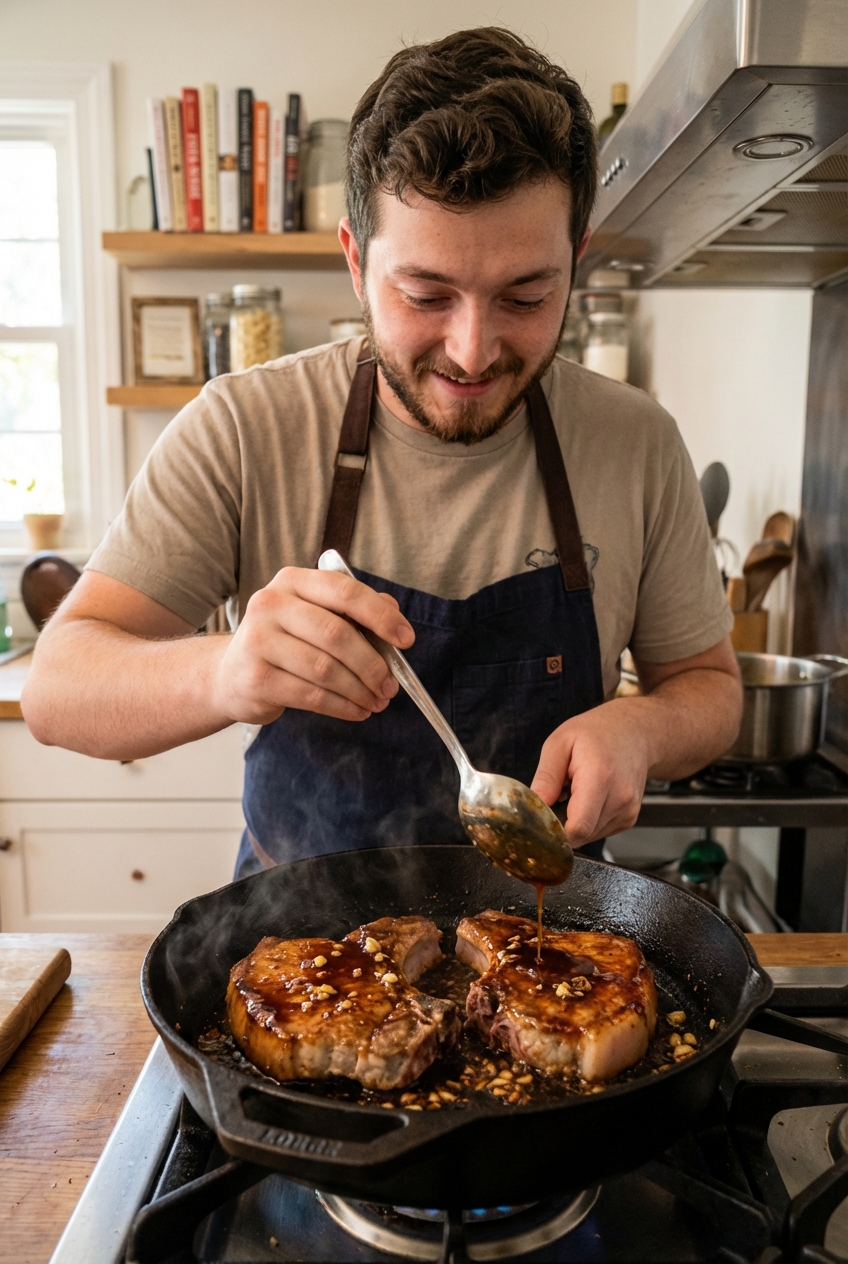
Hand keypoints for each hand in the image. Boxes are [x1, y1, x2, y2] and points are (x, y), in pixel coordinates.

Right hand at [212, 567, 413, 724]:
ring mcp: (258, 641)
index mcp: (292, 581)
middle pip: (336, 634)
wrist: (229, 674)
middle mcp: (271, 604)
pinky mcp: (256, 678)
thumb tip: (393, 613)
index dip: (381, 616)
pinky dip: (342, 706)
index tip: (406, 639)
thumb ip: (353, 610)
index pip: (345, 592)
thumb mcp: (313, 616)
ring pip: (326, 669)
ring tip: (377, 701)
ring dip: (359, 690)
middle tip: (390, 685)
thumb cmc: (283, 642)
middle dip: (372, 664)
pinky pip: (311, 695)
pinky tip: (356, 711)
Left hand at [530, 701, 649, 847]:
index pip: (578, 828)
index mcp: (599, 778)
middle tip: (558, 797)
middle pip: (581, 835)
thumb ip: (546, 776)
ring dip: (575, 821)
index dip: (555, 832)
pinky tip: (589, 798)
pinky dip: (588, 820)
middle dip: (562, 823)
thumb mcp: (560, 743)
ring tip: (576, 793)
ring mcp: (628, 811)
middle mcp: (620, 798)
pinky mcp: (629, 818)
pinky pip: (599, 831)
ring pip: (589, 836)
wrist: (634, 732)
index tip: (542, 819)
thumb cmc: (596, 733)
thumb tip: (535, 805)